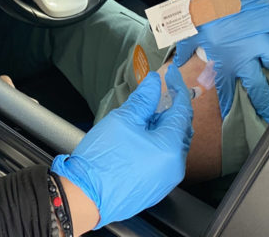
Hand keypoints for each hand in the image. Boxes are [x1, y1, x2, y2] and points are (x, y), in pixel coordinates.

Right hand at [50, 64, 192, 228]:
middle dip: (170, 108)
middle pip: (180, 128)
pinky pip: (162, 159)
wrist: (86, 196)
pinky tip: (139, 136)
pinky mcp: (154, 187)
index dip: (178, 88)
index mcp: (171, 148)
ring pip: (171, 144)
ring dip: (161, 126)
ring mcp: (165, 180)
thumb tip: (153, 82)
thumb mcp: (123, 120)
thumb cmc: (103, 160)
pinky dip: (156, 143)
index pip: (182, 111)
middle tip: (157, 92)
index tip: (171, 74)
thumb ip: (143, 99)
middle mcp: (174, 166)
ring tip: (143, 114)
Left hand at [157, 0, 268, 121]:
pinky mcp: (267, 14)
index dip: (229, 105)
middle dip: (264, 102)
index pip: (227, 89)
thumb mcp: (186, 33)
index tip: (232, 116)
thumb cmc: (191, 5)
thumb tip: (181, 67)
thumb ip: (187, 53)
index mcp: (221, 57)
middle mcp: (243, 50)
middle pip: (259, 86)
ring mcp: (258, 33)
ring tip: (265, 56)